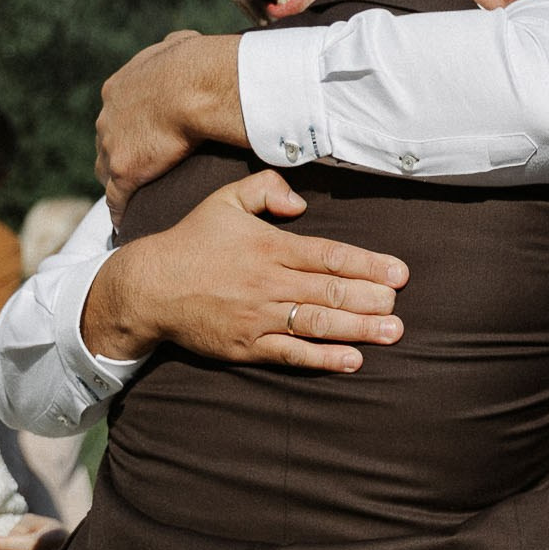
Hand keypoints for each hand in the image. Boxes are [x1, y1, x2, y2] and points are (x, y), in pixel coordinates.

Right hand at [83, 170, 407, 369]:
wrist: (148, 286)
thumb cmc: (193, 241)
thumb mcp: (225, 200)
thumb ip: (266, 189)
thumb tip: (301, 201)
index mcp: (269, 246)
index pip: (329, 255)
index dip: (368, 264)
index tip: (400, 273)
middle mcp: (268, 282)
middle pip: (330, 291)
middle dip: (371, 298)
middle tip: (400, 304)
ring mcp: (258, 317)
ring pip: (317, 322)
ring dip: (358, 329)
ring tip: (393, 332)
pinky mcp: (247, 345)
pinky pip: (291, 354)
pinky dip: (323, 358)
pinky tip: (353, 361)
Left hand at [96, 31, 244, 211]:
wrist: (195, 84)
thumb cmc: (196, 63)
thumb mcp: (181, 44)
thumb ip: (175, 48)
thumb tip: (185, 43)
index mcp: (119, 88)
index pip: (116, 115)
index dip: (128, 127)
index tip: (141, 136)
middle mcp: (108, 116)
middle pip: (106, 142)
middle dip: (118, 153)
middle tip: (137, 167)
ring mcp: (112, 144)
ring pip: (107, 170)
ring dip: (118, 182)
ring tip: (132, 198)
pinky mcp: (124, 170)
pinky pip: (116, 198)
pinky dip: (120, 210)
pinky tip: (125, 223)